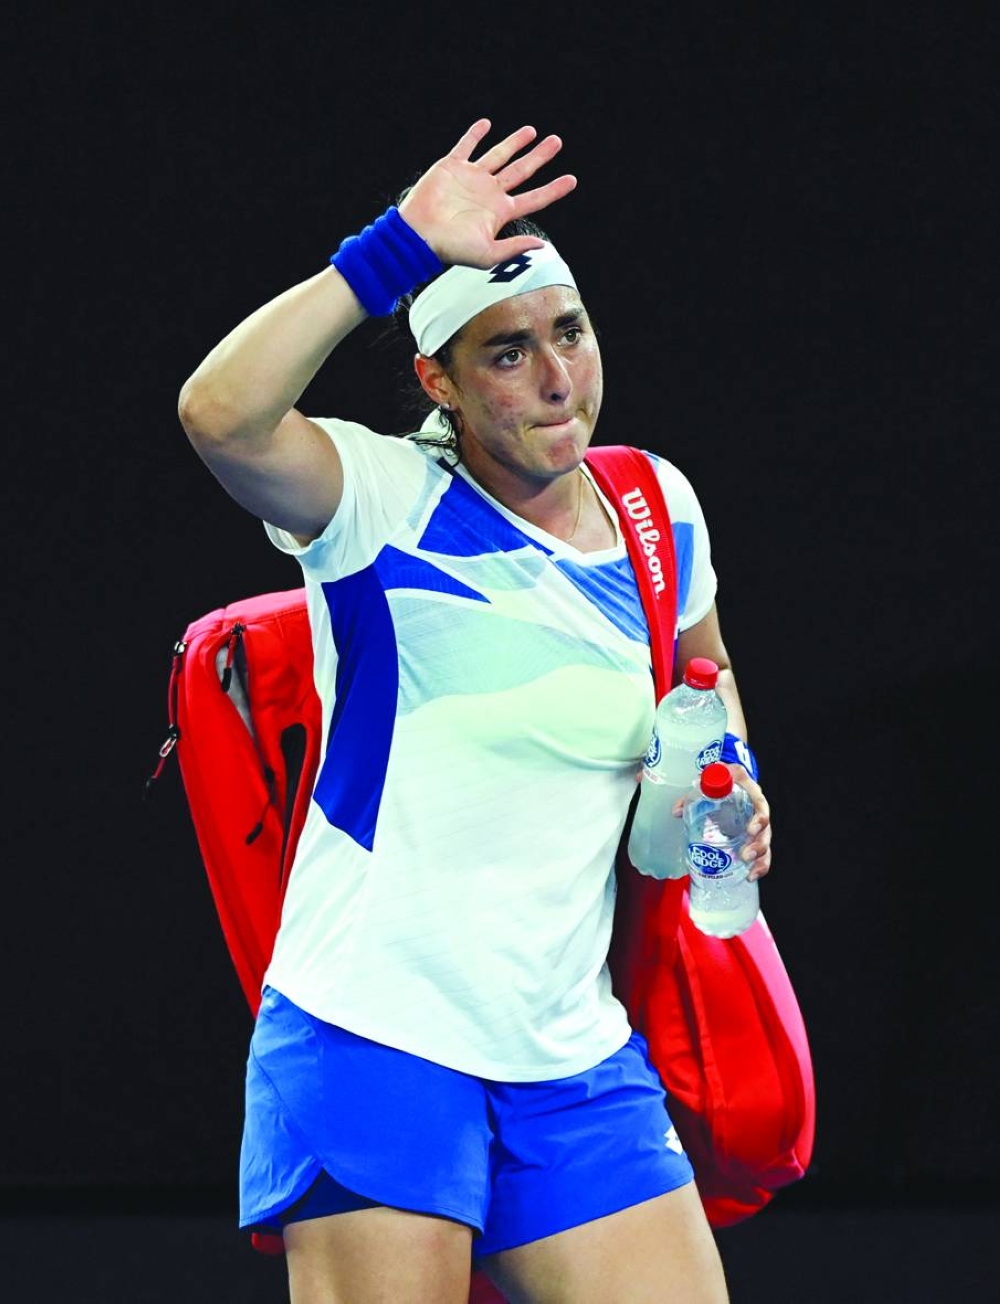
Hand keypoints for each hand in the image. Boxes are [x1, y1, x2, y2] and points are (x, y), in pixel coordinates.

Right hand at [399, 118, 576, 267]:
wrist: (418, 235)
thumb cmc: (450, 249)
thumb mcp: (487, 254)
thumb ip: (514, 248)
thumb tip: (542, 245)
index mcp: (500, 212)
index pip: (534, 198)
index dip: (554, 189)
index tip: (572, 180)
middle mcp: (489, 192)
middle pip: (521, 170)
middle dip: (540, 156)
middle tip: (556, 142)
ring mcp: (472, 178)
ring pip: (499, 155)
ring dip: (515, 142)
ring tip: (532, 131)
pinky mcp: (452, 167)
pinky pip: (466, 146)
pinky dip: (475, 134)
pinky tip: (487, 124)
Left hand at [671, 765, 771, 879]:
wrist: (730, 781)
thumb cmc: (721, 781)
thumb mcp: (707, 782)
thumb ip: (693, 794)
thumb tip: (676, 811)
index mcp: (750, 792)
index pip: (760, 804)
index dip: (759, 818)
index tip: (750, 829)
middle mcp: (757, 809)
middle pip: (765, 829)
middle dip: (758, 844)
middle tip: (746, 855)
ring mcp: (757, 825)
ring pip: (765, 843)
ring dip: (760, 859)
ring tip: (750, 871)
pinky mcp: (754, 838)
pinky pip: (762, 854)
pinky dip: (759, 866)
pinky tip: (750, 876)